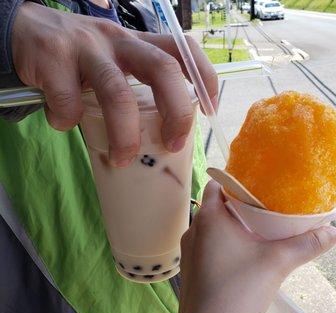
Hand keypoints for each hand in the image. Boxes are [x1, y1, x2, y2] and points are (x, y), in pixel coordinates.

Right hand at [11, 3, 217, 165]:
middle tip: (174, 144)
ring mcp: (86, 47)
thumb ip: (135, 87)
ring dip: (124, 135)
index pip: (182, 49)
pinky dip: (67, 121)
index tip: (211, 109)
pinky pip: (68, 102)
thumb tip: (159, 136)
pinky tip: (63, 122)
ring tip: (121, 159)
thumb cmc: (81, 60)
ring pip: (117, 92)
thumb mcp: (115, 64)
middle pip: (162, 69)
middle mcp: (118, 40)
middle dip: (176, 111)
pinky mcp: (54, 57)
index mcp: (138, 44)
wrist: (26, 33)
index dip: (203, 76)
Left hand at [148, 181, 335, 312]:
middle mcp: (194, 230)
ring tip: (258, 234)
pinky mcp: (191, 271)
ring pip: (212, 229)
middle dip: (240, 206)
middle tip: (266, 210)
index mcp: (208, 218)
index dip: (236, 181)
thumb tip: (333, 231)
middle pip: (216, 207)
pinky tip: (244, 258)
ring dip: (233, 227)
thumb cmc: (237, 291)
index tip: (258, 187)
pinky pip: (208, 247)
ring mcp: (190, 252)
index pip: (216, 184)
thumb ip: (306, 244)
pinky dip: (224, 245)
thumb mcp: (277, 263)